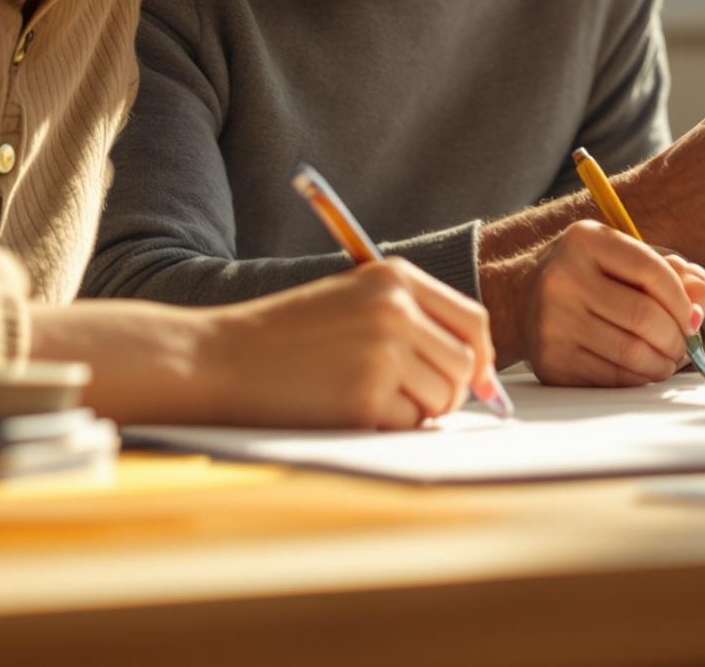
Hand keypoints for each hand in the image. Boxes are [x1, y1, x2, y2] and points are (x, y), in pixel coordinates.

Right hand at [190, 260, 496, 429]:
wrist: (222, 358)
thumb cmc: (287, 336)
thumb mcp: (352, 302)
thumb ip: (414, 323)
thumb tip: (481, 376)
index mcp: (396, 277)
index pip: (473, 321)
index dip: (481, 358)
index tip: (477, 382)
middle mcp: (397, 309)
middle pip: (466, 365)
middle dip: (451, 392)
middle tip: (414, 401)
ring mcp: (384, 352)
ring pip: (443, 399)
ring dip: (419, 411)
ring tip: (372, 399)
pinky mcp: (366, 396)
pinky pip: (410, 424)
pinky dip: (390, 426)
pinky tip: (350, 409)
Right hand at [487, 221, 704, 386]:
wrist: (523, 299)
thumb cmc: (592, 276)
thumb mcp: (628, 259)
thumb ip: (676, 273)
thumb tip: (699, 302)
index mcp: (584, 240)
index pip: (652, 272)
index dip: (683, 301)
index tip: (692, 318)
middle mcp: (562, 278)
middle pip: (644, 317)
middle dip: (677, 337)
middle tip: (683, 344)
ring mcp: (551, 322)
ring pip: (632, 353)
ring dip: (663, 363)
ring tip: (667, 358)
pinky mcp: (551, 362)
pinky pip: (612, 379)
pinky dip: (639, 379)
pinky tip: (642, 370)